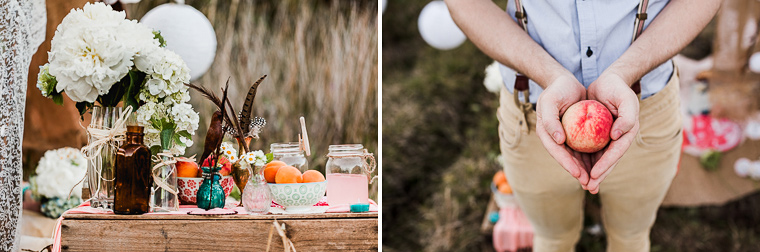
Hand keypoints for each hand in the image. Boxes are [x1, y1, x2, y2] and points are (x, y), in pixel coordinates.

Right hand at [536, 74, 590, 186]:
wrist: (566, 81)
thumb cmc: (557, 89)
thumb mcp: (550, 101)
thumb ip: (550, 120)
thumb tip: (558, 140)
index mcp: (546, 133)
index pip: (557, 152)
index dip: (567, 164)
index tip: (578, 174)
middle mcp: (555, 138)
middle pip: (567, 159)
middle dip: (577, 173)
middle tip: (589, 184)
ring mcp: (566, 137)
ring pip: (576, 157)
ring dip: (585, 170)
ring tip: (595, 183)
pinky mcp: (576, 134)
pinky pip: (585, 148)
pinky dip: (592, 158)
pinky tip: (602, 166)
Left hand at [585, 72, 639, 193]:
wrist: (608, 81)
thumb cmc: (618, 89)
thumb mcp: (626, 100)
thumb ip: (627, 118)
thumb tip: (616, 136)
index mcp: (627, 133)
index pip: (615, 153)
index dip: (605, 165)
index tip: (594, 174)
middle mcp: (618, 139)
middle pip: (607, 160)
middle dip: (599, 175)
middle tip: (589, 187)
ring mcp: (608, 138)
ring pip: (598, 158)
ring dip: (591, 172)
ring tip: (584, 185)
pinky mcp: (597, 135)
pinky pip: (590, 150)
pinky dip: (584, 160)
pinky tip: (576, 169)